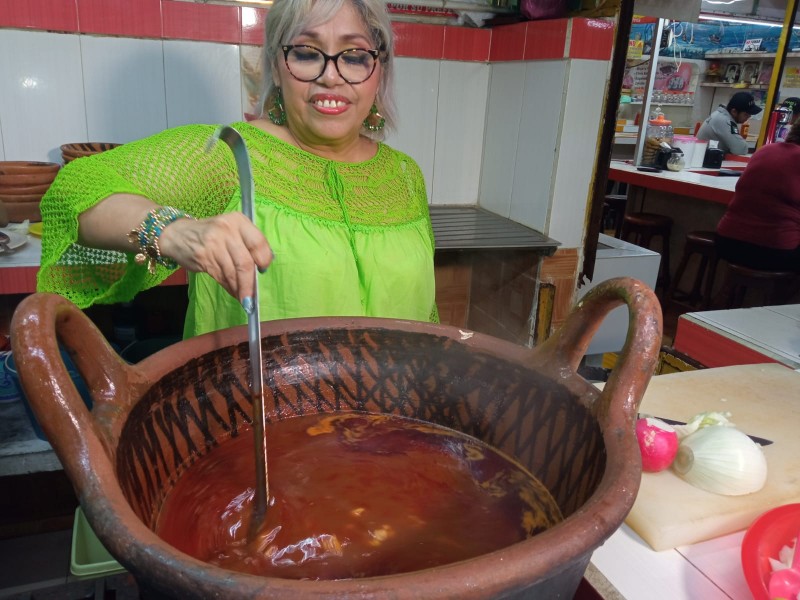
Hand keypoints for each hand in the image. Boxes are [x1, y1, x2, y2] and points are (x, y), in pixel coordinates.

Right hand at [158, 212, 272, 301]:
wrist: (177, 234)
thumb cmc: (211, 233)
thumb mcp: (231, 229)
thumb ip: (247, 244)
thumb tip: (262, 268)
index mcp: (238, 220)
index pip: (258, 243)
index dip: (264, 260)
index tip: (263, 271)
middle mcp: (227, 230)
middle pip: (245, 262)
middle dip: (250, 284)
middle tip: (253, 297)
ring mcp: (214, 243)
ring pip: (232, 272)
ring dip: (240, 289)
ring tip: (244, 298)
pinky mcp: (203, 256)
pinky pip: (221, 277)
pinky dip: (229, 287)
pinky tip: (234, 292)